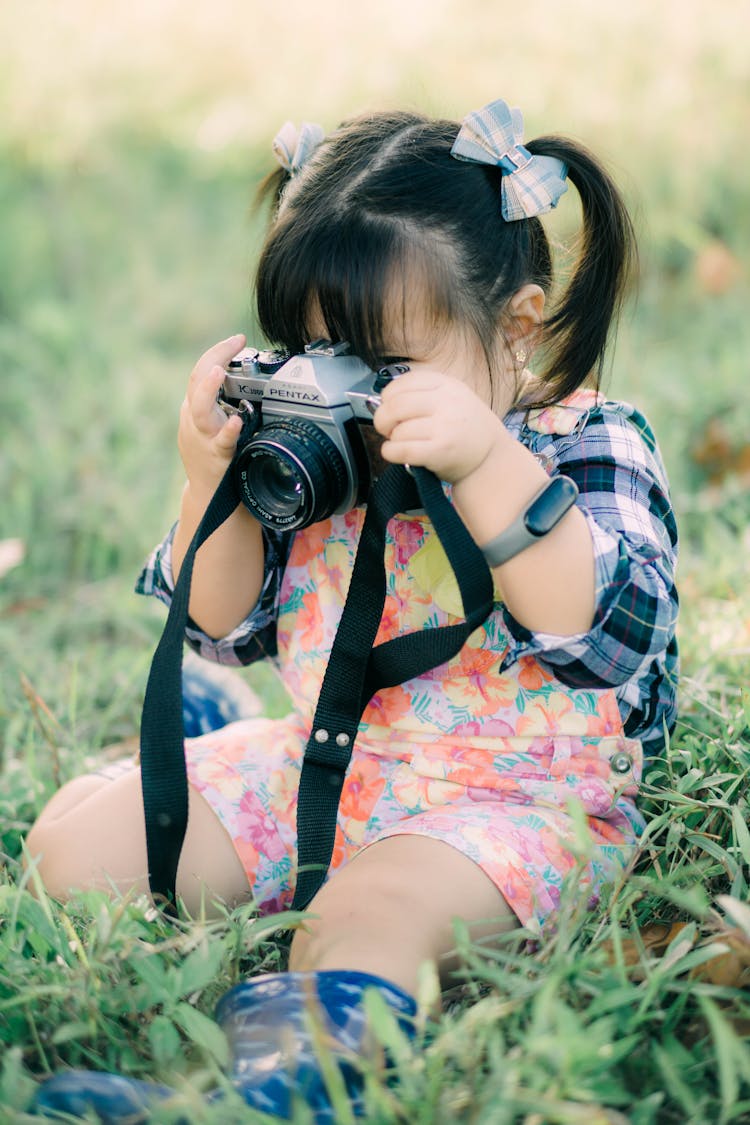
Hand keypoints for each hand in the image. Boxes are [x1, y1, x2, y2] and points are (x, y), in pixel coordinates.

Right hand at [178, 334, 245, 496]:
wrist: (209, 497)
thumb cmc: (214, 458)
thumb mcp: (210, 426)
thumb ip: (220, 404)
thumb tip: (246, 379)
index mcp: (194, 408)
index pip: (201, 371)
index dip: (218, 352)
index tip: (238, 338)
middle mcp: (194, 419)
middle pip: (196, 380)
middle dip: (215, 356)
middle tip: (234, 342)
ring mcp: (202, 438)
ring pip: (200, 408)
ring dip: (208, 388)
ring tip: (220, 371)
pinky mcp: (215, 457)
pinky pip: (220, 442)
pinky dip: (227, 430)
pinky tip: (235, 422)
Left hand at [371, 365, 506, 483]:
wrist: (492, 458)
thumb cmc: (465, 429)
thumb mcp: (453, 398)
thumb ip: (423, 394)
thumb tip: (382, 402)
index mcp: (447, 384)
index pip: (403, 382)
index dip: (388, 397)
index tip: (389, 408)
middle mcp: (447, 402)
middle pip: (395, 405)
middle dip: (382, 419)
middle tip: (387, 429)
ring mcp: (445, 426)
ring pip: (398, 430)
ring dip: (392, 440)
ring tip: (403, 443)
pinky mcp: (441, 451)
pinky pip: (401, 450)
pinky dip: (391, 452)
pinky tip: (396, 453)